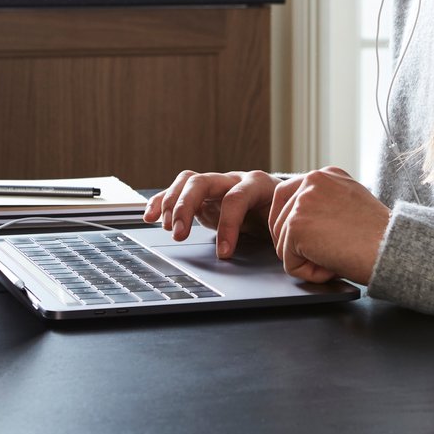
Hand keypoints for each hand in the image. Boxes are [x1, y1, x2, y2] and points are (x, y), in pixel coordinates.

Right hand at [144, 170, 279, 258]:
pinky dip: (162, 202)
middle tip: (178, 235)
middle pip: (203, 182)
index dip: (228, 225)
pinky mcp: (204, 194)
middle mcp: (233, 179)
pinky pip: (178, 191)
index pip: (235, 199)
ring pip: (187, 182)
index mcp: (257, 184)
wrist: (282, 203)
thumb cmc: (283, 215)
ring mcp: (217, 184)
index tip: (223, 254)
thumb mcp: (283, 224)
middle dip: (186, 207)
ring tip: (163, 226)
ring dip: (171, 203)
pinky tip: (149, 215)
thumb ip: (278, 233)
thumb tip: (278, 252)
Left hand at [269, 167, 389, 284]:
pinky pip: (289, 263)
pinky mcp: (296, 226)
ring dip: (305, 260)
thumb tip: (305, 222)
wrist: (392, 248)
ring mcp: (302, 201)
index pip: (287, 197)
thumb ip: (325, 204)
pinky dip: (310, 273)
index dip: (294, 226)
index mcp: (325, 175)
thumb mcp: (350, 205)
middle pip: (278, 220)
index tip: (313, 241)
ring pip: (282, 243)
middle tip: (326, 254)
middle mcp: (312, 180)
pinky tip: (333, 266)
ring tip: (335, 257)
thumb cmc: (379, 236)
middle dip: (296, 245)